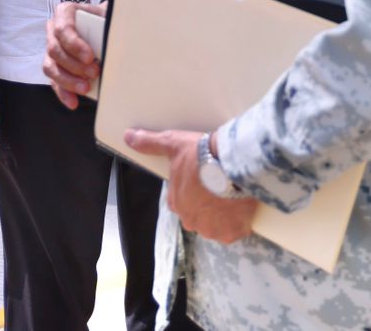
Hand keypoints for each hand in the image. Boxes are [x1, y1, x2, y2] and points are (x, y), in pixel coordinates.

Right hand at [43, 2, 105, 109]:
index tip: (90, 56)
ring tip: (86, 88)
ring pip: (50, 67)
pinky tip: (73, 102)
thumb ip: (113, 23)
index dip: (74, 44)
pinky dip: (63, 93)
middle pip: (55, 49)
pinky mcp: (54, 67)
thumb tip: (126, 33)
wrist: (103, 26)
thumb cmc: (106, 21)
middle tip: (95, 72)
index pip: (62, 28)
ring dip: (68, 80)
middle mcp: (53, 30)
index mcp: (65, 13)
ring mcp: (51, 49)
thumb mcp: (110, 17)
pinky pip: (53, 82)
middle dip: (74, 65)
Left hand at [126, 128, 256, 244]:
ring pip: (217, 225)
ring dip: (223, 215)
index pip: (182, 202)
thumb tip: (128, 137)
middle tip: (220, 187)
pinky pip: (235, 231)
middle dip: (208, 206)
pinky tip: (242, 207)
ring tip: (232, 195)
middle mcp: (191, 221)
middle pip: (200, 216)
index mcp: (176, 203)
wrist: (230, 164)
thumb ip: (150, 143)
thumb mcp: (172, 144)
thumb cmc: (199, 155)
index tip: (204, 181)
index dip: (194, 192)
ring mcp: (212, 229)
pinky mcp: (231, 233)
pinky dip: (239, 222)